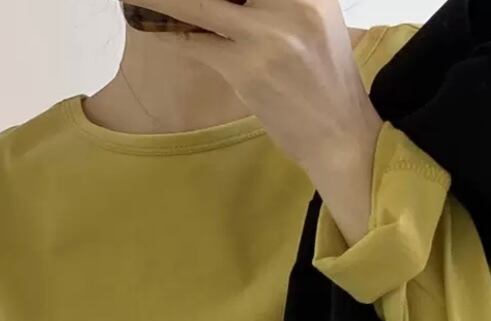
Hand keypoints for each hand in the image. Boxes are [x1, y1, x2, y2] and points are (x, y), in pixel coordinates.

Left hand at [128, 0, 383, 243]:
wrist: (340, 136)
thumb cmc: (324, 80)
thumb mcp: (317, 19)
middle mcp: (294, 2)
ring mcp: (268, 36)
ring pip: (199, 5)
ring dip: (159, 0)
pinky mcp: (248, 70)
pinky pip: (197, 42)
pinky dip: (170, 31)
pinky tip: (150, 22)